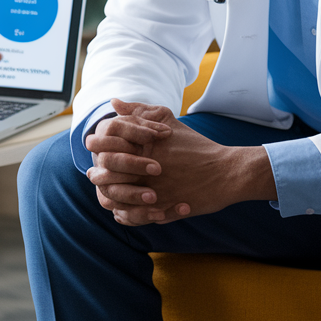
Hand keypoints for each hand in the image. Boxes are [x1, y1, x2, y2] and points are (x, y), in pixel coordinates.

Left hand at [87, 99, 274, 225]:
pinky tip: (123, 210)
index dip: (97, 148)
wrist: (225, 172)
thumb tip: (114, 103)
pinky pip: (132, 217)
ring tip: (108, 194)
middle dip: (99, 175)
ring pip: (116, 199)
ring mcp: (152, 190)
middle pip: (106, 174)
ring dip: (109, 197)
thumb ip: (139, 111)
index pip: (107, 146)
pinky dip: (125, 215)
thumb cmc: (196, 146)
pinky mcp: (161, 209)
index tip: (96, 151)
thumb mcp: (168, 121)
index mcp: (144, 146)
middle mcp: (145, 168)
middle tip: (96, 175)